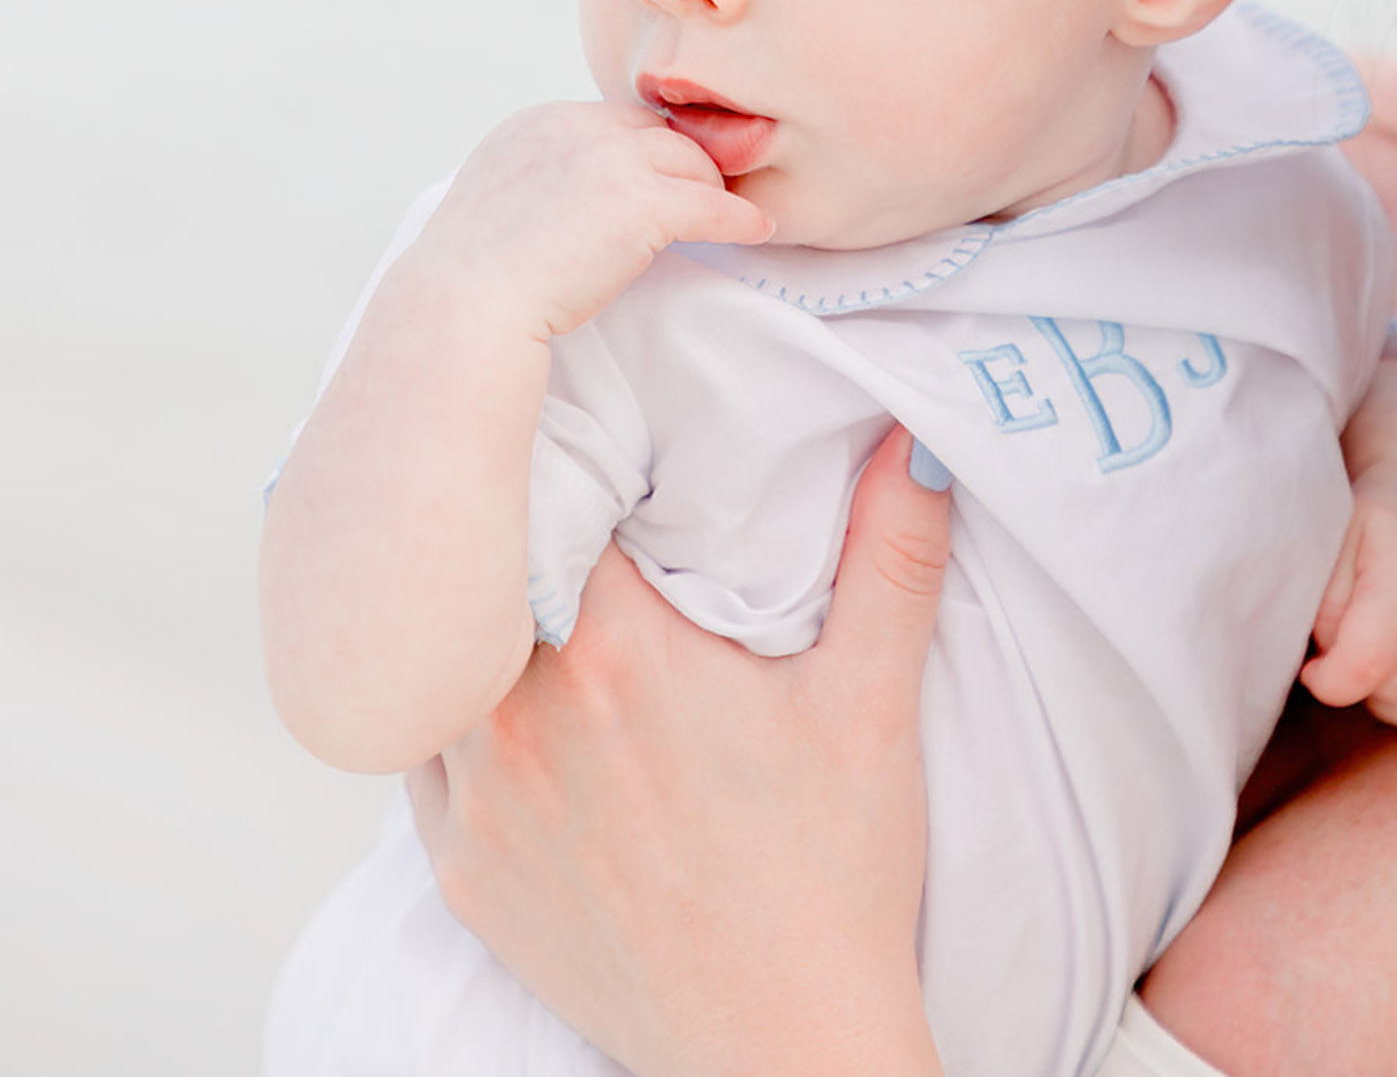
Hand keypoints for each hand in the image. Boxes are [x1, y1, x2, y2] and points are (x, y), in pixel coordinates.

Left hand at [409, 427, 949, 1076]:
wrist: (783, 1051)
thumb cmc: (833, 878)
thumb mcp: (874, 702)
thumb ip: (892, 553)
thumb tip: (916, 439)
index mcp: (617, 651)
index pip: (553, 497)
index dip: (573, 455)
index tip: (601, 439)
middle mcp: (523, 714)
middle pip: (488, 568)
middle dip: (525, 528)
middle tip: (568, 498)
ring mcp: (478, 797)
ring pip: (440, 656)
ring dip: (478, 619)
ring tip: (528, 592)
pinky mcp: (458, 869)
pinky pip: (422, 750)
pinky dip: (452, 710)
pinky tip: (506, 697)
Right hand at [412, 99, 773, 338]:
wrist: (464, 304)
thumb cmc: (470, 276)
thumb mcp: (496, 198)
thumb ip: (537, 180)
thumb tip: (569, 200)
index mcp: (537, 123)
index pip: (613, 121)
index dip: (642, 150)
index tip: (660, 176)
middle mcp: (577, 128)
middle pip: (657, 132)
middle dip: (684, 161)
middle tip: (707, 190)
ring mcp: (611, 161)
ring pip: (691, 160)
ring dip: (712, 186)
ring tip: (729, 210)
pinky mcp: (643, 204)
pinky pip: (713, 205)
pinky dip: (739, 219)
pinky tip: (755, 230)